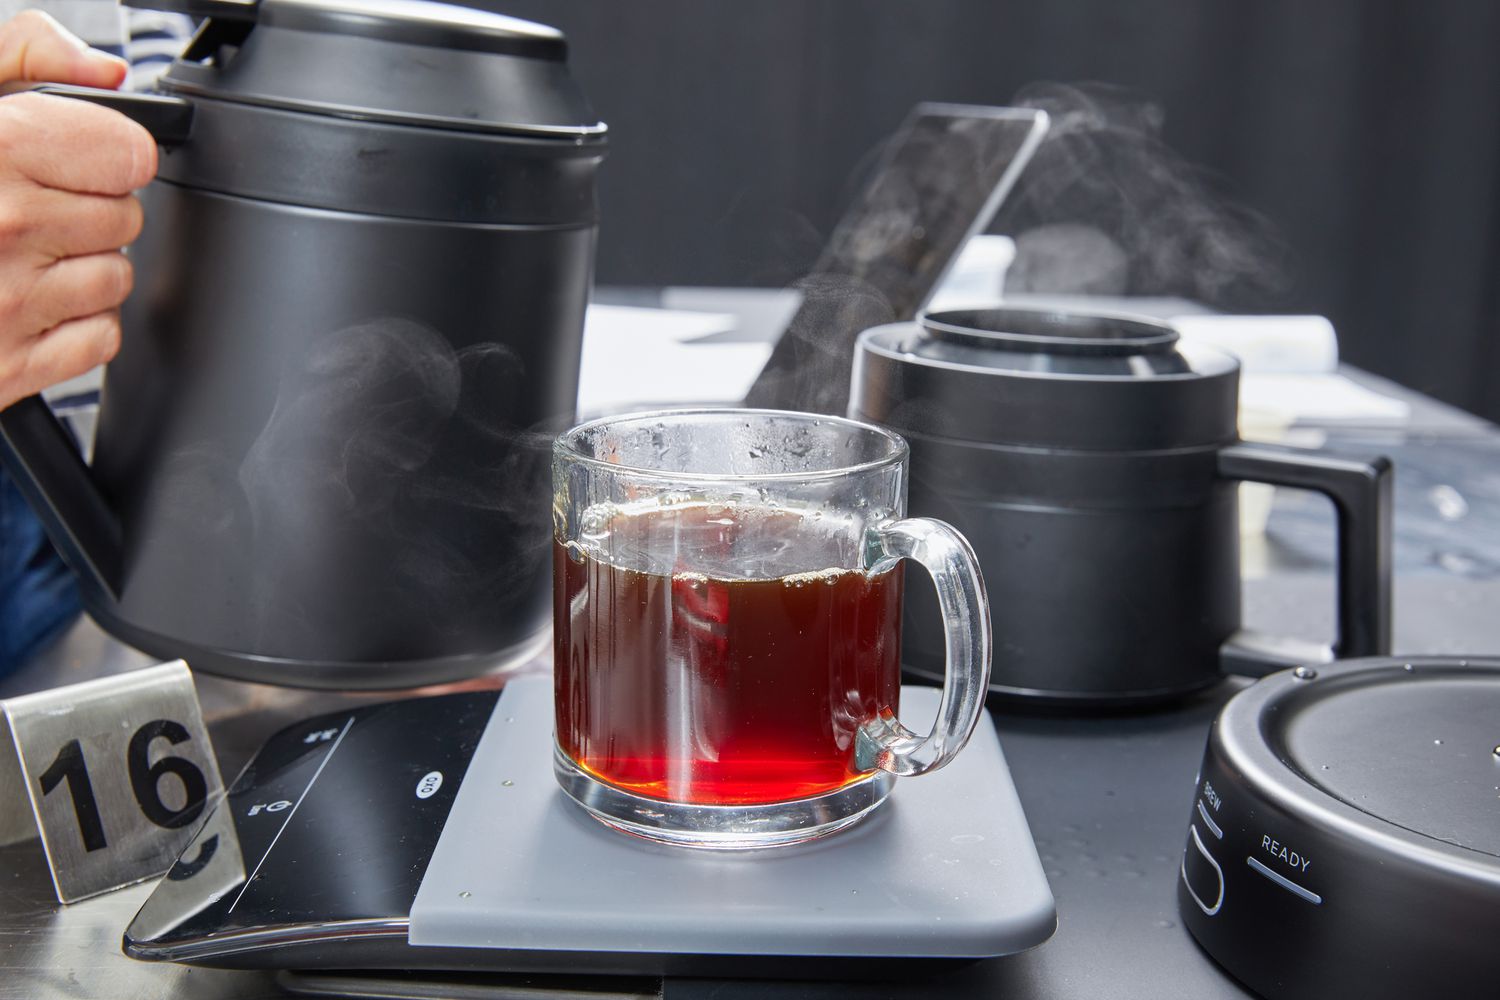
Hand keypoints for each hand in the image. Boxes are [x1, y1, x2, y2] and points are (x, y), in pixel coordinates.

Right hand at [0, 11, 155, 409]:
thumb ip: (25, 55)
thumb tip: (105, 73)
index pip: (127, 154)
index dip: (105, 154)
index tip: (77, 158)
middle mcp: (5, 224)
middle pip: (125, 216)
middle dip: (87, 211)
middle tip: (26, 209)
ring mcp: (9, 300)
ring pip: (116, 277)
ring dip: (79, 269)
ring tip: (16, 255)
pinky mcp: (12, 363)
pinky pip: (102, 337)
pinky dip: (73, 325)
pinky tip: (22, 302)